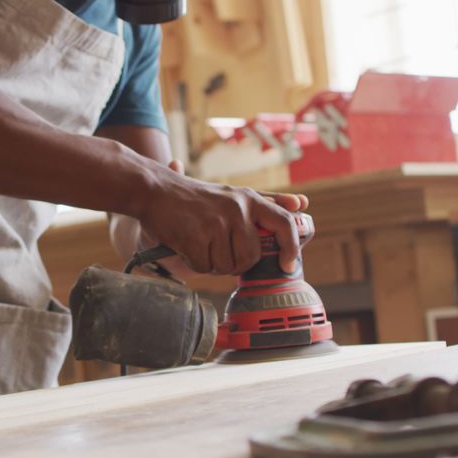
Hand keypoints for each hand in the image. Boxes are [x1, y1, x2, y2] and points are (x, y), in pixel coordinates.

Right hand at [136, 161, 308, 274]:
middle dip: (234, 262)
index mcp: (249, 199)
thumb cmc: (196, 198)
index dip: (291, 247)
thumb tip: (301, 204)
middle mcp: (237, 209)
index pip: (284, 223)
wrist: (156, 191)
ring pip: (227, 266)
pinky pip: (204, 267)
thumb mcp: (234, 195)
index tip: (287, 265)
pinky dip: (195, 263)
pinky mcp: (196, 236)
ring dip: (212, 263)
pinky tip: (188, 245)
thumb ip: (267, 201)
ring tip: (201, 243)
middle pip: (250, 257)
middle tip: (217, 248)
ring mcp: (216, 222)